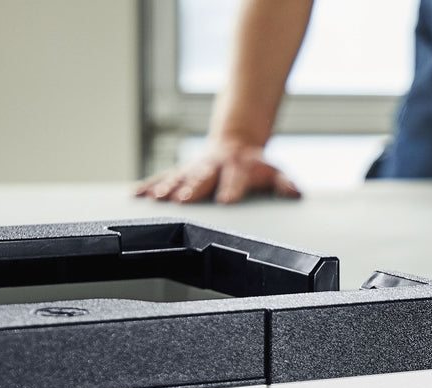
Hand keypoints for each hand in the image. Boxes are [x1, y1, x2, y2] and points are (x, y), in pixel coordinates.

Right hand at [135, 136, 300, 203]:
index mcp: (237, 168)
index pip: (236, 179)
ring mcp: (195, 168)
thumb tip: (294, 193)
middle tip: (182, 200)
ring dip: (167, 188)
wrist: (235, 141)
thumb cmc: (255, 165)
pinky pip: (163, 178)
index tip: (226, 201)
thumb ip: (284, 184)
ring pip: (179, 177)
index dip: (231, 189)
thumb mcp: (274, 172)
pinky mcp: (181, 171)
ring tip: (156, 200)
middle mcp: (213, 167)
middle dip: (191, 189)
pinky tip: (137, 196)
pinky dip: (149, 186)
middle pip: (202, 178)